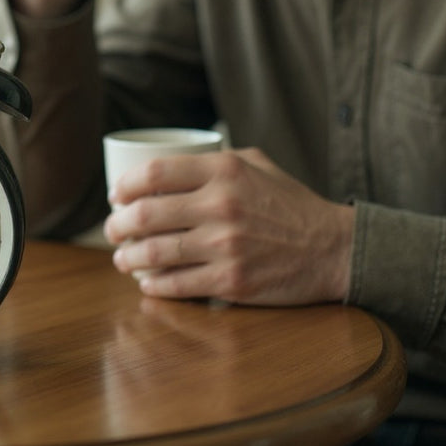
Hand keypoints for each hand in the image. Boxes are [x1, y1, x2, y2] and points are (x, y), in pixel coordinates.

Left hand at [104, 147, 354, 305]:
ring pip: (154, 253)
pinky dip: (154, 285)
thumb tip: (174, 160)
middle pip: (146, 214)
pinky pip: (177, 285)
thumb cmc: (292, 205)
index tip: (117, 196)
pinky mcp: (231, 282)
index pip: (155, 172)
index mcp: (225, 171)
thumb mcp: (258, 164)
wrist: (333, 249)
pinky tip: (147, 283)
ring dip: (127, 257)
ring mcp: (225, 246)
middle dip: (117, 224)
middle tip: (111, 230)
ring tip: (121, 258)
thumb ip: (217, 159)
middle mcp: (221, 205)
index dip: (126, 185)